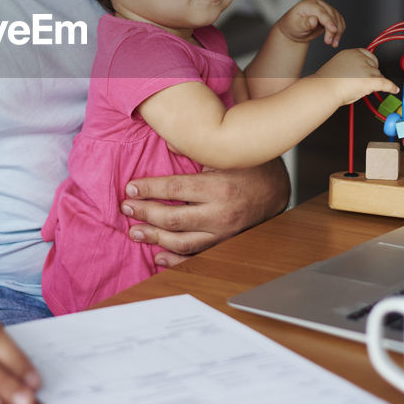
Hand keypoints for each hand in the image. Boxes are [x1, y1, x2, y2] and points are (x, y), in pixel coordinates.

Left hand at [120, 159, 289, 266]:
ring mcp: (223, 234)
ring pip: (181, 242)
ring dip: (154, 238)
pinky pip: (197, 257)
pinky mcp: (224, 245)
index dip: (148, 189)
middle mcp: (220, 214)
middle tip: (126, 208)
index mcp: (218, 187)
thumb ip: (194, 149)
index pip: (174, 189)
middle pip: (172, 219)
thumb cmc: (248, 168)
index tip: (130, 188)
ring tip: (134, 231)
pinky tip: (157, 256)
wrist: (277, 191)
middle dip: (144, 213)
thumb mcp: (223, 153)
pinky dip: (175, 261)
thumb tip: (168, 143)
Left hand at [277, 0, 344, 46]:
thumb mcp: (296, 26)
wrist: (294, 30)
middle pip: (331, 15)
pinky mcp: (330, 16)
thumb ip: (305, 23)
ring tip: (333, 43)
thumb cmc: (292, 26)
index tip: (333, 30)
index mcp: (309, 5)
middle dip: (333, 29)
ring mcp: (326, 10)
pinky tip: (335, 41)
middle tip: (328, 42)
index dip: (328, 21)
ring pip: (338, 19)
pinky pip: (339, 23)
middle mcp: (319, 5)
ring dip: (338, 32)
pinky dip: (339, 32)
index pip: (321, 12)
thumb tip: (314, 20)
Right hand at [317, 47, 398, 106]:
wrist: (323, 89)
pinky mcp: (370, 80)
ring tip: (357, 88)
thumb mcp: (337, 66)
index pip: (367, 55)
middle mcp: (359, 58)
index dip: (369, 64)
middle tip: (361, 81)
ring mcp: (366, 69)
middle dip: (371, 73)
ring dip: (372, 82)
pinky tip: (394, 89)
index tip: (369, 69)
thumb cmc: (326, 82)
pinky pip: (384, 83)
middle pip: (374, 65)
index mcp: (350, 53)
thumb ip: (350, 65)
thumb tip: (358, 72)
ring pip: (377, 76)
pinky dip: (390, 87)